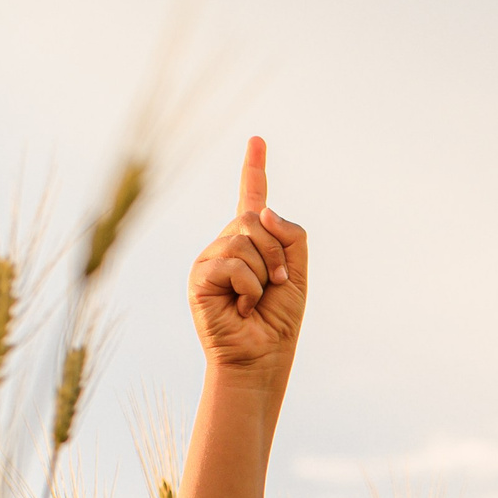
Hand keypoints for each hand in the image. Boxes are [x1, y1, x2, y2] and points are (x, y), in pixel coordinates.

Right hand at [189, 136, 309, 388]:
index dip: (254, 169)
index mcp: (251, 243)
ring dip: (262, 273)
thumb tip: (263, 212)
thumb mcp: (297, 274)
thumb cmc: (277, 320)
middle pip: (254, 219)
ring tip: (254, 299)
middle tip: (274, 284)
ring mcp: (210, 259)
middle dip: (275, 252)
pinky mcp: (200, 276)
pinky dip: (247, 286)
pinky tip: (239, 306)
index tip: (257, 140)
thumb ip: (291, 236)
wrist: (261, 357)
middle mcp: (226, 245)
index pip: (252, 198)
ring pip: (244, 239)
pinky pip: (232, 262)